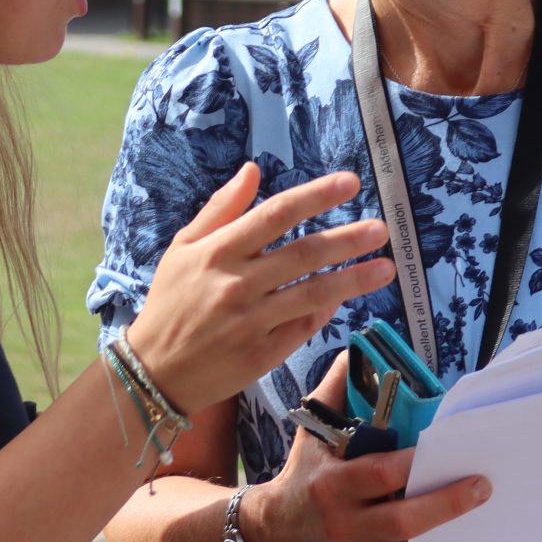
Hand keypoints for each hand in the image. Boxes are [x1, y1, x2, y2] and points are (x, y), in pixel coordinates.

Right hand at [126, 164, 396, 415]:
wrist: (155, 371)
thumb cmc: (170, 303)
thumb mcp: (183, 248)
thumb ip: (221, 209)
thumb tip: (253, 170)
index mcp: (217, 252)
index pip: (275, 214)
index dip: (315, 196)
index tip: (350, 183)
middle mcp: (237, 285)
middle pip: (303, 254)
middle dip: (347, 240)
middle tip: (381, 229)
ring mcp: (251, 322)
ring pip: (312, 294)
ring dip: (353, 280)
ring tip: (386, 268)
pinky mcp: (261, 354)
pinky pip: (303, 327)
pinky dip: (326, 311)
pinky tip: (346, 298)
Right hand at [248, 355, 491, 541]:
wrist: (276, 535)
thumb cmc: (304, 477)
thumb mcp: (310, 434)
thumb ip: (333, 392)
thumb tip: (353, 352)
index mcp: (333, 486)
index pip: (380, 474)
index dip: (414, 464)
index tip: (444, 448)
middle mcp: (344, 525)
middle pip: (403, 520)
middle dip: (446, 504)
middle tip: (482, 486)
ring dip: (446, 534)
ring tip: (480, 515)